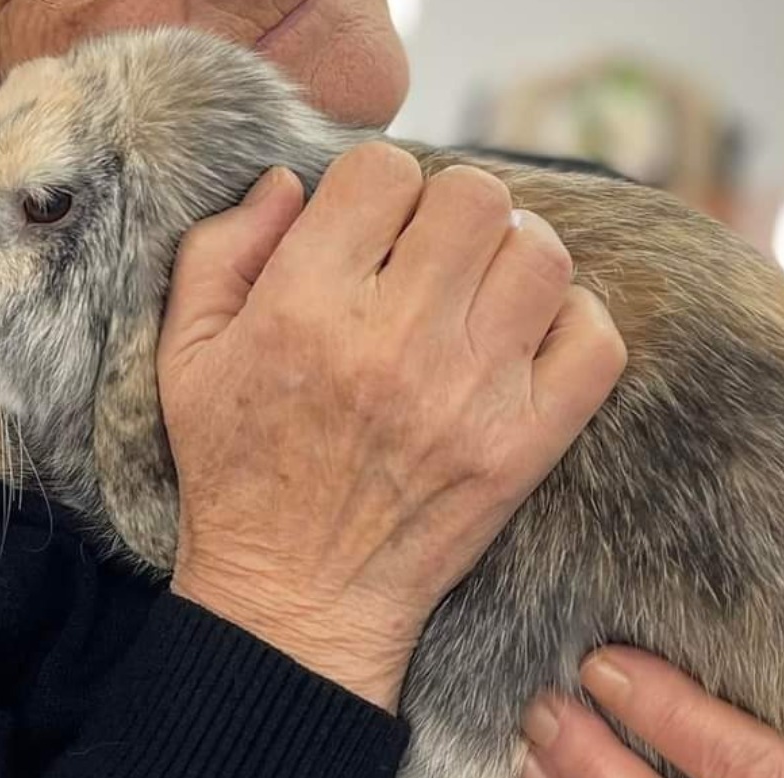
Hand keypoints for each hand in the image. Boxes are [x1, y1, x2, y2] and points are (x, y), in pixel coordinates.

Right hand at [158, 143, 624, 710]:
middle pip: (477, 197)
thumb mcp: (187, 357)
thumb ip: (220, 250)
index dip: (378, 188)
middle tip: (430, 258)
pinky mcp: (525, 444)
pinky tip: (523, 344)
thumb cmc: (235, 473)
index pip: (385, 170)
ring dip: (514, 260)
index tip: (370, 230)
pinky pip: (596, 339)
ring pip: (542, 254)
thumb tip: (289, 181)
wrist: (295, 600)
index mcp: (305, 306)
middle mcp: (395, 340)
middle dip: (451, 213)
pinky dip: (572, 326)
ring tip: (480, 296)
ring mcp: (471, 393)